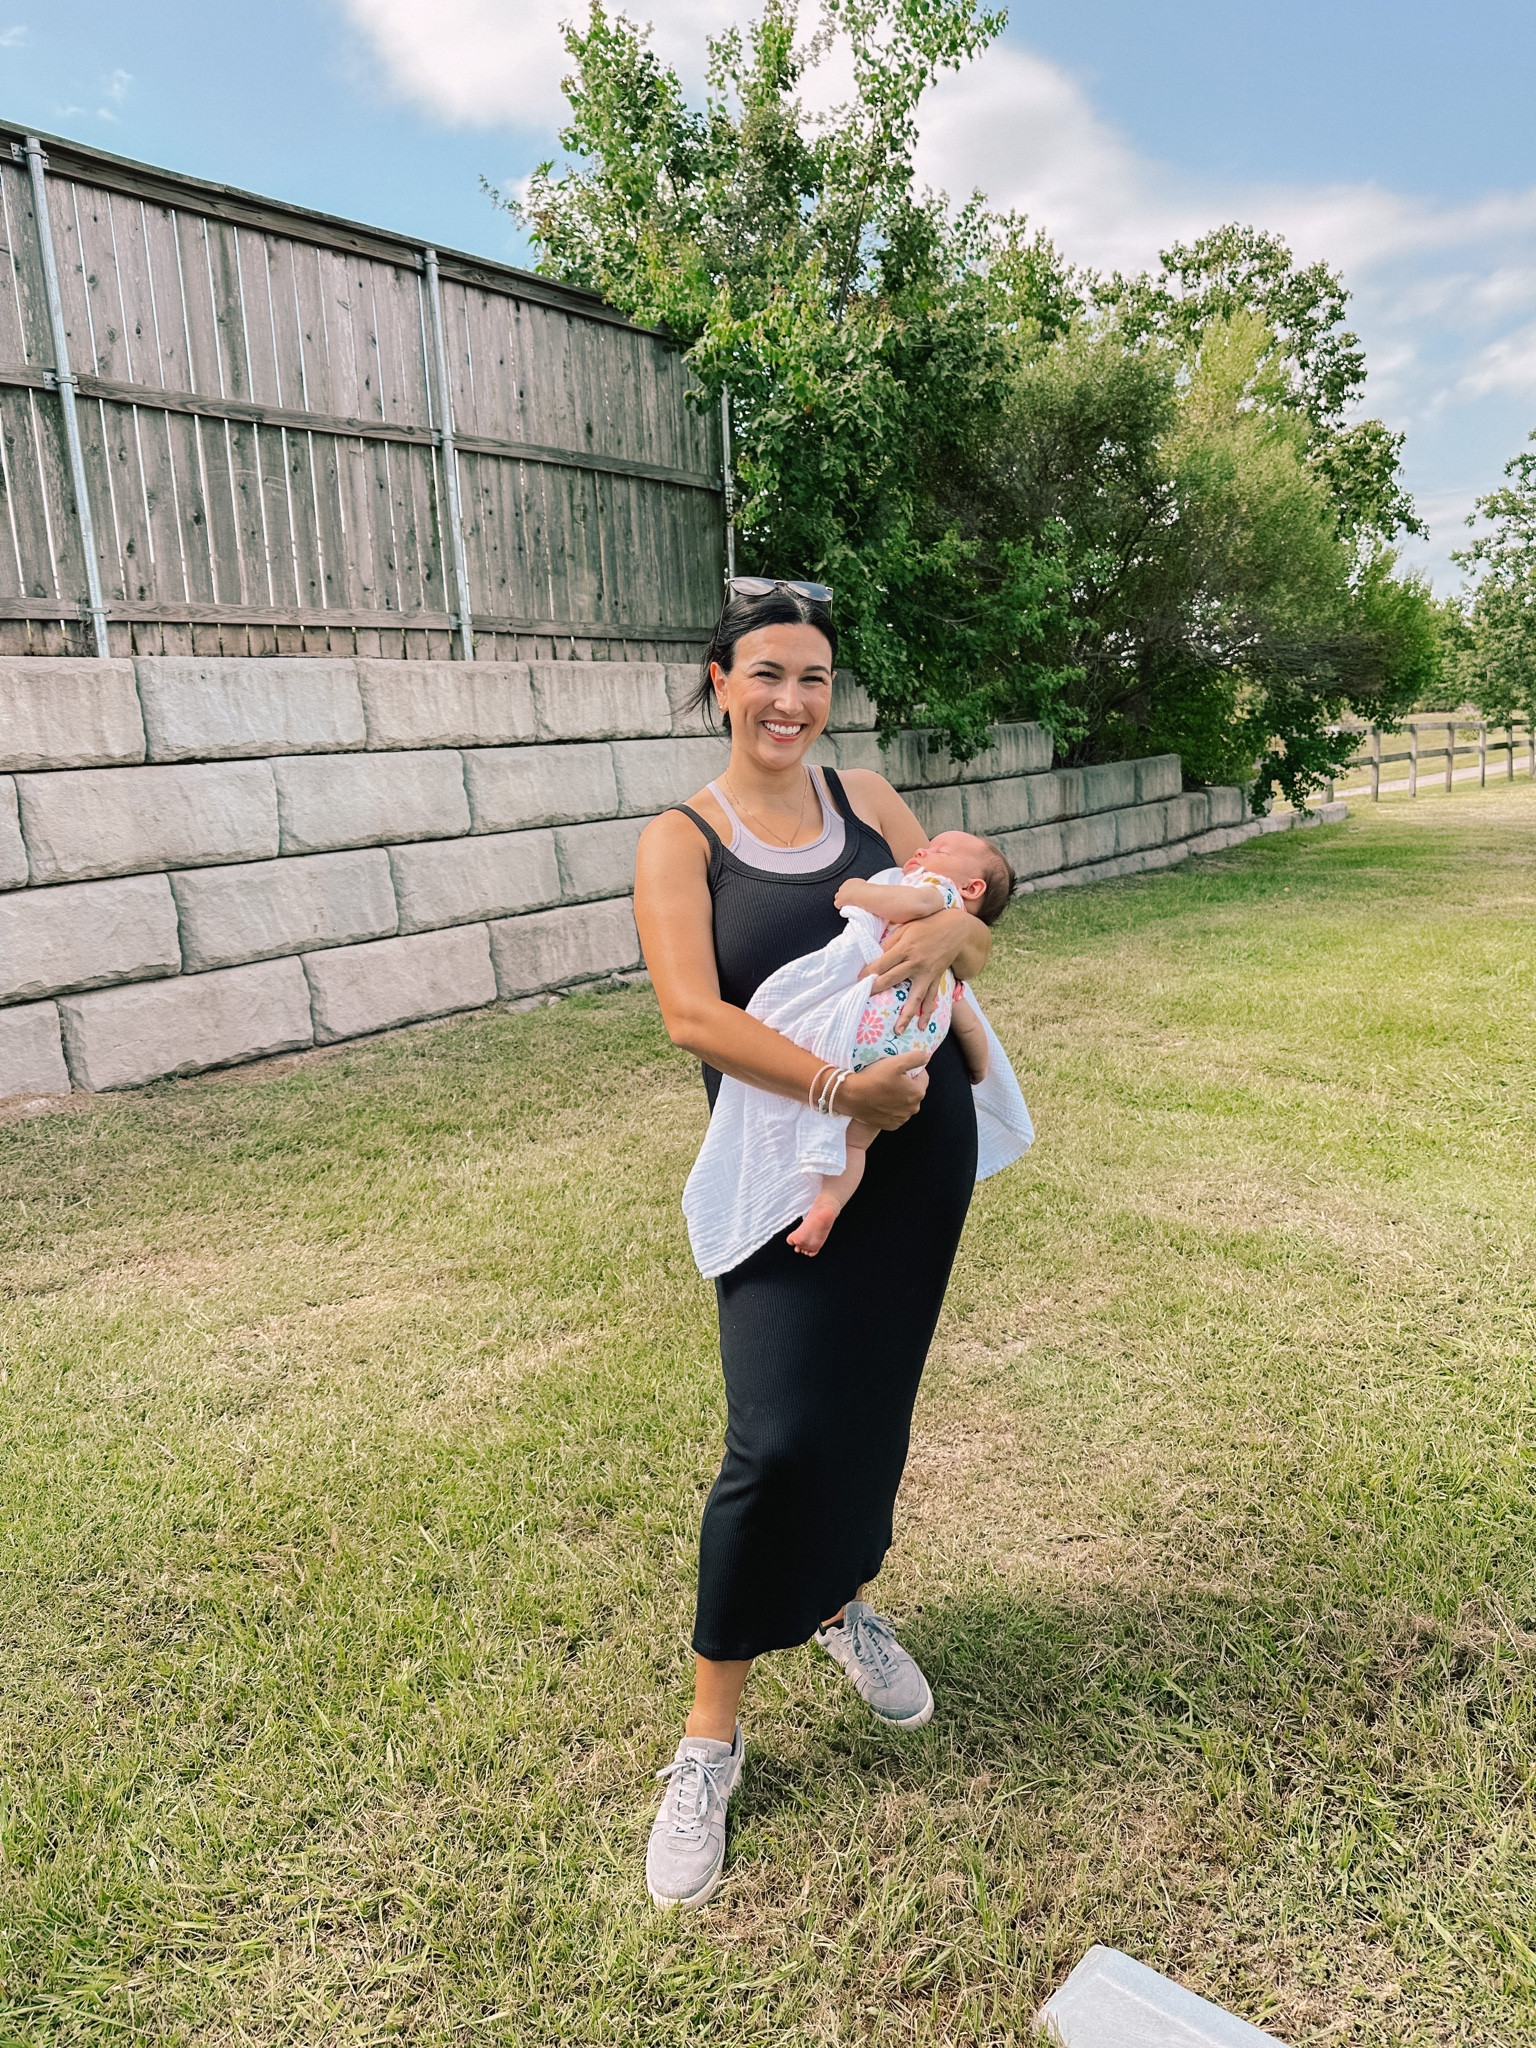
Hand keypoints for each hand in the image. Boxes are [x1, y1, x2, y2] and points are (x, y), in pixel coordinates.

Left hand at [833, 879, 866, 909]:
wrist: (862, 894)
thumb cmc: (866, 891)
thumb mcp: (866, 886)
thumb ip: (864, 887)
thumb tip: (870, 889)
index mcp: (850, 882)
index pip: (847, 886)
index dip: (849, 891)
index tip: (852, 895)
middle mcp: (844, 886)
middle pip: (841, 890)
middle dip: (844, 894)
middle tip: (849, 899)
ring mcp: (841, 893)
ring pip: (837, 896)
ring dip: (840, 900)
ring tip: (845, 904)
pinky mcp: (840, 900)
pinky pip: (836, 903)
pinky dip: (839, 906)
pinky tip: (841, 908)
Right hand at [838, 1050, 928, 1130]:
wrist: (850, 1095)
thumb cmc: (874, 1078)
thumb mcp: (896, 1062)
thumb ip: (916, 1058)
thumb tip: (926, 1057)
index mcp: (918, 1093)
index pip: (923, 1077)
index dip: (913, 1070)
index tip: (900, 1068)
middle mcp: (913, 1109)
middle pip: (914, 1091)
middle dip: (906, 1084)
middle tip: (890, 1077)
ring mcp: (901, 1119)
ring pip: (904, 1103)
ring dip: (898, 1096)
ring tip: (884, 1088)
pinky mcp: (890, 1125)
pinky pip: (895, 1114)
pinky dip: (891, 1108)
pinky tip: (880, 1100)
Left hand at [865, 906, 969, 1029]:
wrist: (957, 929)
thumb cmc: (927, 925)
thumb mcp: (906, 928)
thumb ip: (890, 943)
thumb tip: (875, 957)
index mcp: (905, 948)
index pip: (882, 963)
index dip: (868, 972)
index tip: (857, 981)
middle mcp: (916, 962)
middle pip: (892, 979)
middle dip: (876, 990)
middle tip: (862, 1001)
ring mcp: (927, 973)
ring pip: (914, 996)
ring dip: (906, 1014)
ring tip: (898, 1030)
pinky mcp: (935, 979)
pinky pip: (931, 998)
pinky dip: (927, 1012)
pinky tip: (921, 1026)